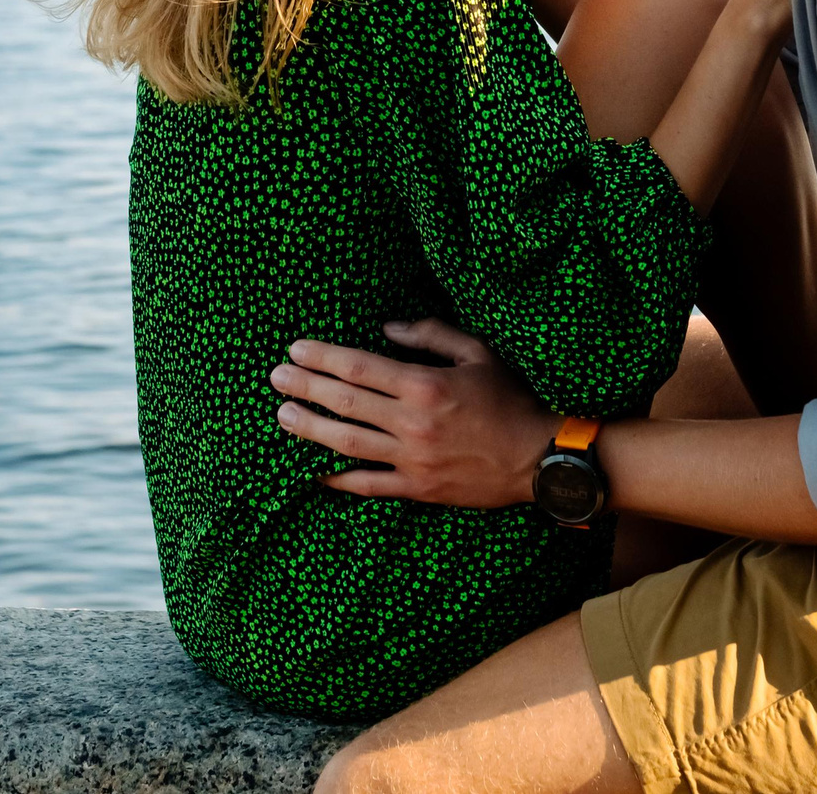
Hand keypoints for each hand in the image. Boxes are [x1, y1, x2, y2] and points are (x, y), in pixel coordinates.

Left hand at [270, 319, 555, 508]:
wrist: (541, 458)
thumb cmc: (513, 399)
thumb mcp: (479, 353)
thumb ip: (431, 334)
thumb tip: (387, 328)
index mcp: (425, 384)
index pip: (360, 367)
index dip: (322, 357)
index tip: (296, 350)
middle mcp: (413, 422)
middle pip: (345, 402)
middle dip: (305, 387)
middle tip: (275, 378)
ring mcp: (413, 459)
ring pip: (348, 443)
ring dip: (310, 429)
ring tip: (283, 417)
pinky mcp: (418, 488)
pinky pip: (369, 484)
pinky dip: (338, 479)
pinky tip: (314, 471)